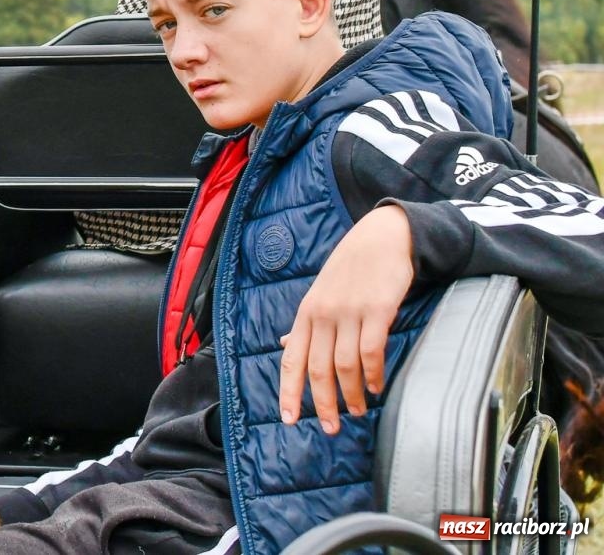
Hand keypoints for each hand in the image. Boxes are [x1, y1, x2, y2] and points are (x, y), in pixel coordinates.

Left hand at [279, 205, 413, 434]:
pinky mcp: (377, 310)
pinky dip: (373, 374)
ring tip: (358, 410)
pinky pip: (372, 351)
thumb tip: (286, 345)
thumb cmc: (349, 270)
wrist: (380, 238)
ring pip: (345, 365)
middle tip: (331, 428)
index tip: (289, 419)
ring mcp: (349, 313)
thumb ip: (305, 324)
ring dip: (352, 394)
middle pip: (318, 369)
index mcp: (306, 314)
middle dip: (323, 404)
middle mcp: (323, 315)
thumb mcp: (319, 294)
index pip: (291, 360)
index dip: (289, 392)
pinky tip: (377, 387)